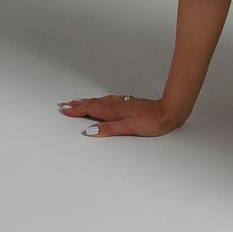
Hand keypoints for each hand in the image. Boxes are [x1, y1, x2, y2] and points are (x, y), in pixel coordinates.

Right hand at [57, 94, 184, 136]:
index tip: (64, 109)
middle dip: (77, 104)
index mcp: (113, 111)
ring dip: (86, 102)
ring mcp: (122, 103)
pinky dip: (99, 101)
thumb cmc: (151, 122)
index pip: (90, 109)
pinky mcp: (128, 103)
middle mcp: (116, 105)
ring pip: (100, 101)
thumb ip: (108, 129)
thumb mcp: (128, 128)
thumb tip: (90, 131)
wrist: (168, 112)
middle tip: (64, 105)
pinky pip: (108, 100)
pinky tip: (101, 102)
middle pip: (92, 103)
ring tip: (77, 102)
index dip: (76, 110)